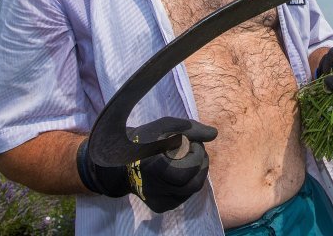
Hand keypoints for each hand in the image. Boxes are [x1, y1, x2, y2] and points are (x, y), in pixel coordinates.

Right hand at [77, 117, 216, 212]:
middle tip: (193, 150)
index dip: (197, 153)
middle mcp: (156, 189)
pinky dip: (187, 182)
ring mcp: (158, 201)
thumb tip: (214, 134)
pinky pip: (183, 196)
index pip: (191, 166)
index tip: (191, 142)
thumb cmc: (143, 140)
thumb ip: (190, 129)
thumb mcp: (164, 126)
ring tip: (187, 159)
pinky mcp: (160, 207)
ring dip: (196, 172)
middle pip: (194, 182)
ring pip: (191, 191)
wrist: (118, 162)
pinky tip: (178, 171)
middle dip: (200, 163)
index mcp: (155, 167)